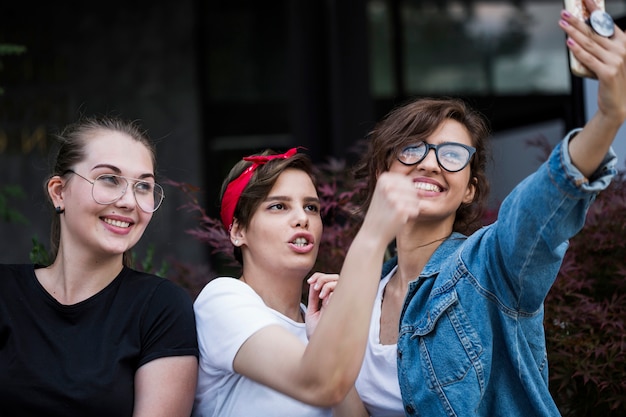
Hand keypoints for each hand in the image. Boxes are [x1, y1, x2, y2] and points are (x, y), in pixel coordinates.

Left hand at [305, 272, 338, 338]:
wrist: (317, 345)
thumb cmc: (315, 331)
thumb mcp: (312, 311)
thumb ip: (314, 297)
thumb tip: (313, 283)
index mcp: (329, 300)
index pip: (328, 280)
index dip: (319, 276)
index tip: (309, 281)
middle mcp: (336, 300)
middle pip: (335, 278)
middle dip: (323, 278)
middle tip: (314, 286)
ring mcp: (340, 302)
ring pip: (339, 281)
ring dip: (326, 283)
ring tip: (319, 294)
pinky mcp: (342, 306)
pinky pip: (340, 290)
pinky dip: (330, 289)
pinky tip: (324, 298)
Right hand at [360, 172, 421, 243]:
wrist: (372, 233)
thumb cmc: (381, 214)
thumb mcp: (386, 194)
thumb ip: (403, 188)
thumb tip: (423, 191)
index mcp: (383, 179)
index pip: (407, 181)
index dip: (405, 193)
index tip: (394, 201)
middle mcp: (388, 185)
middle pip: (413, 190)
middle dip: (409, 201)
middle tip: (396, 209)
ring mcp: (394, 197)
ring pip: (416, 200)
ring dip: (409, 209)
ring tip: (396, 214)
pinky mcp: (400, 209)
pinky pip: (416, 210)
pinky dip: (410, 216)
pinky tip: (398, 219)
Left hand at [561, 0, 625, 123]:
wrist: (616, 103)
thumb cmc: (610, 79)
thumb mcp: (608, 59)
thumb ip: (599, 46)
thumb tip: (579, 34)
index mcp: (624, 43)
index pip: (607, 23)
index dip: (595, 11)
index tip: (585, 0)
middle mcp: (621, 50)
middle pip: (594, 32)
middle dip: (577, 21)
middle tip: (564, 14)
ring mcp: (616, 61)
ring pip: (589, 44)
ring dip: (573, 32)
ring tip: (562, 25)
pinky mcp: (607, 73)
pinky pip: (588, 59)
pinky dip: (577, 50)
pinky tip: (569, 42)